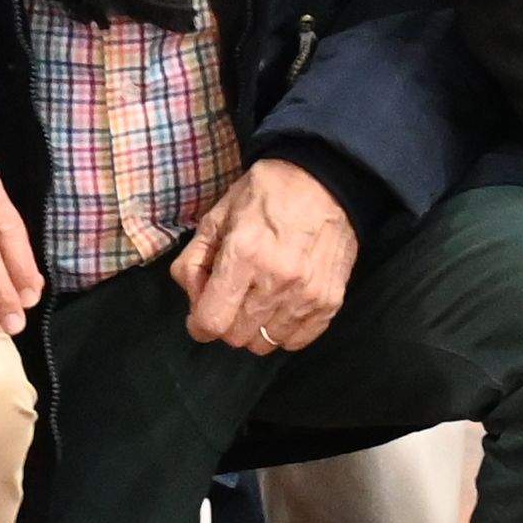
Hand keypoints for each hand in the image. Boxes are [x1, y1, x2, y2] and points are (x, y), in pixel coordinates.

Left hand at [174, 158, 360, 351]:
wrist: (326, 179)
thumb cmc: (266, 194)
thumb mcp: (216, 217)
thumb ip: (192, 262)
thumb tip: (194, 300)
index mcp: (244, 254)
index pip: (212, 321)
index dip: (198, 324)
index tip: (201, 313)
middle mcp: (277, 280)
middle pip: (237, 337)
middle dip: (225, 323)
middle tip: (232, 298)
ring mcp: (307, 294)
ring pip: (265, 343)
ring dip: (254, 328)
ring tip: (258, 300)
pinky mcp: (330, 300)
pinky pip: (296, 341)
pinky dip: (283, 331)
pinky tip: (280, 308)